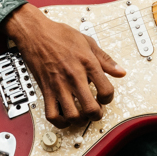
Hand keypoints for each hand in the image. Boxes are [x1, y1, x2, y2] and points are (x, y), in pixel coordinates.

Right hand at [1, 4, 126, 127]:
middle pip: (90, 108)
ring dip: (80, 120)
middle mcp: (74, 76)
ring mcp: (59, 85)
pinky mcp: (46, 90)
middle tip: (96, 111)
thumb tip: (120, 71)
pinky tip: (65, 117)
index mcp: (87, 63)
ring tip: (82, 115)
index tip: (104, 97)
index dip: (109, 98)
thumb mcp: (88, 42)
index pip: (106, 90)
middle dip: (97, 114)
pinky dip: (60, 122)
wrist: (35, 33)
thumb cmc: (60, 35)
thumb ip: (105, 59)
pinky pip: (52, 115)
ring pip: (72, 115)